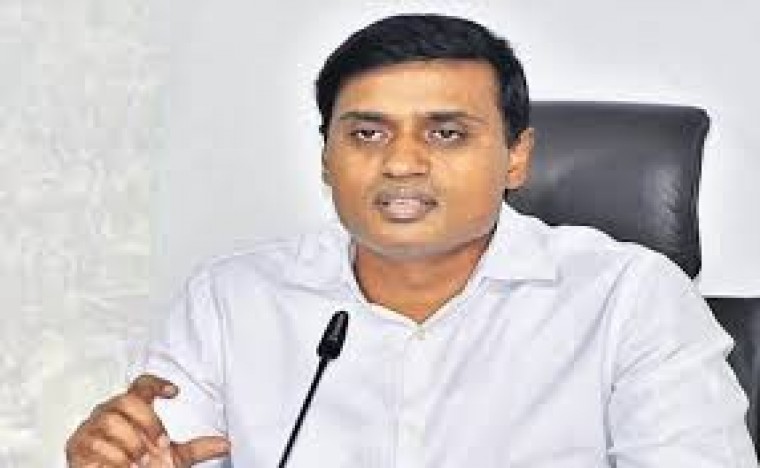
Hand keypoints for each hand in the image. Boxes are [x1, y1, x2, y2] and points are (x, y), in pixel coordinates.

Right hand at [65, 374, 229, 466]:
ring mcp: (91, 426)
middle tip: (160, 445)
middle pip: (127, 400)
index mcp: (132, 408)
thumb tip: (226, 444)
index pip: (141, 385)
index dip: (156, 383)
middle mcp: (110, 411)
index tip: (175, 391)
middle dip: (147, 422)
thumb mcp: (172, 459)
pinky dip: (113, 457)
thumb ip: (197, 449)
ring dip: (130, 443)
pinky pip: (94, 442)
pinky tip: (125, 467)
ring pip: (111, 420)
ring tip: (141, 462)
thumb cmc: (141, 467)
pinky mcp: (77, 444)